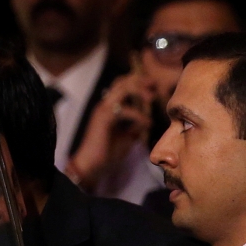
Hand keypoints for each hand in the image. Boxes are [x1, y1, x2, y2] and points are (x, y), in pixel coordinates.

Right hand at [69, 72, 155, 189]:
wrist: (91, 164)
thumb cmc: (106, 153)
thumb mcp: (126, 138)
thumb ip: (134, 128)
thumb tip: (147, 122)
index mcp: (108, 109)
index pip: (122, 87)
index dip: (137, 83)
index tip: (153, 87)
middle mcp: (104, 105)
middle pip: (122, 82)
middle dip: (139, 81)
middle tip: (154, 84)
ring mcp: (102, 110)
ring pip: (122, 89)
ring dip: (139, 91)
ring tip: (151, 97)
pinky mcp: (103, 118)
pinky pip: (124, 110)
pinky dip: (138, 115)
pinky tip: (147, 123)